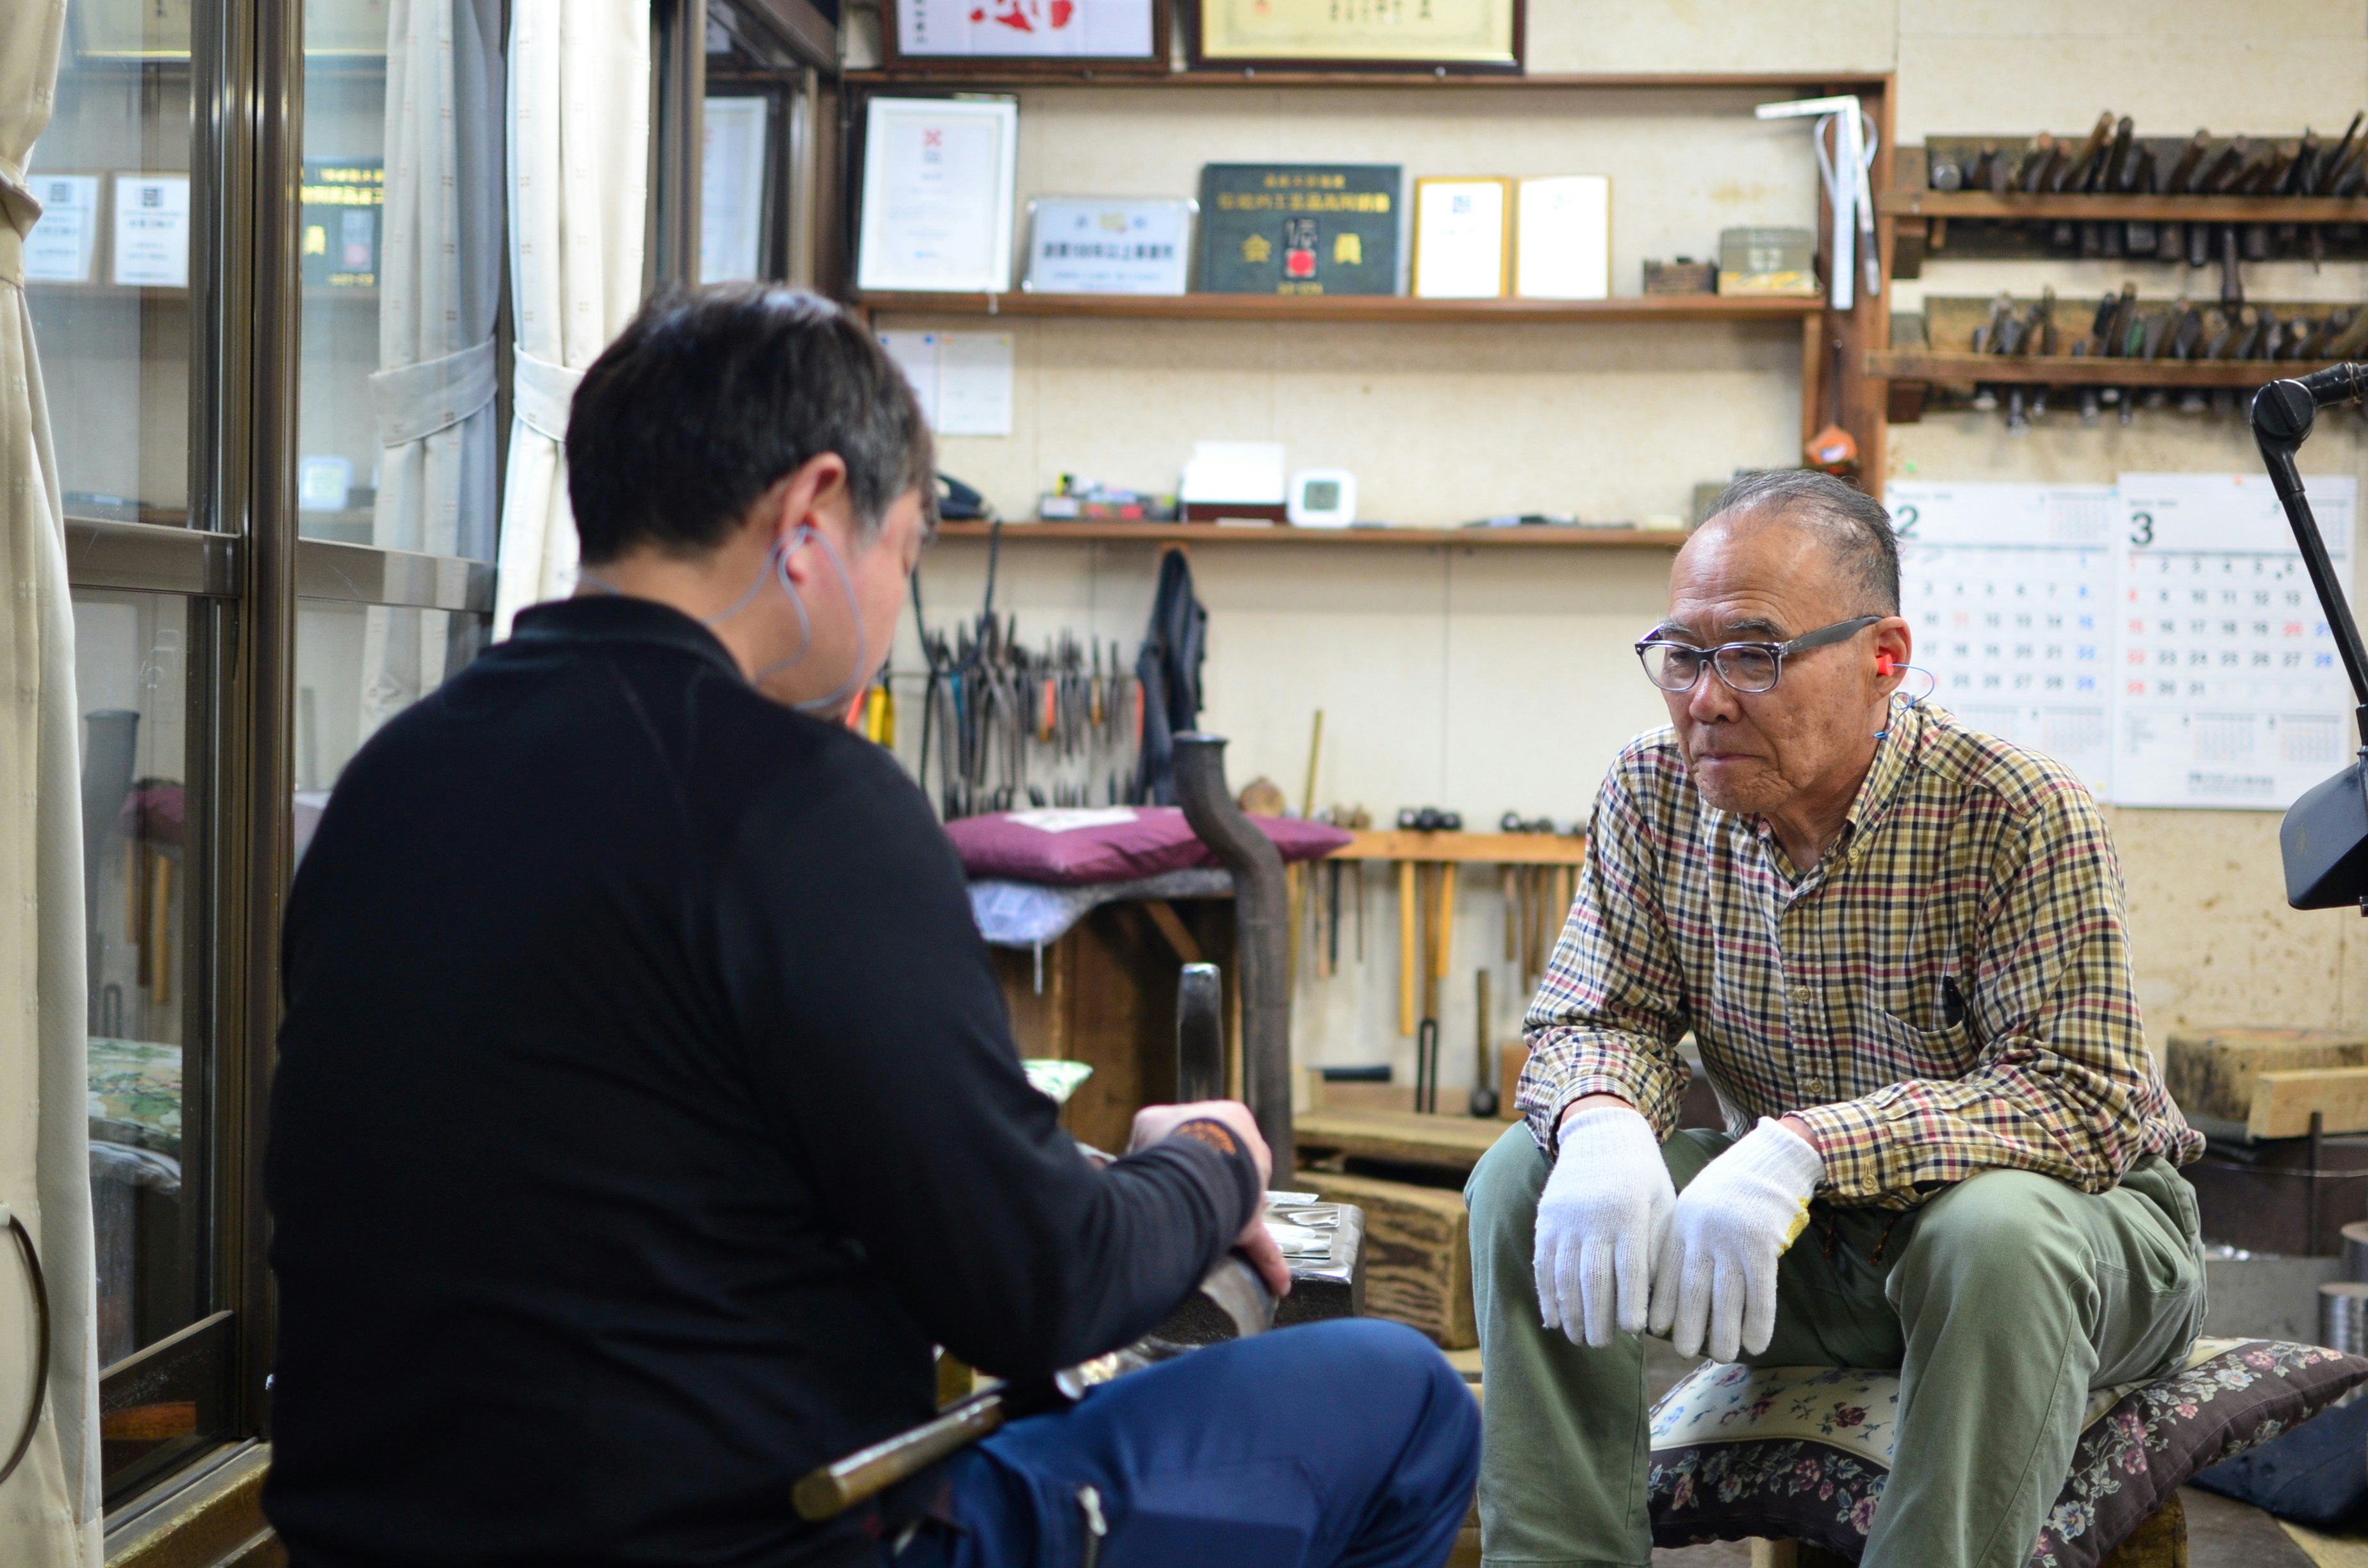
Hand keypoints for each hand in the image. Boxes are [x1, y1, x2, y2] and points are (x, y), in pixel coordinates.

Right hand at [1130, 1102, 1289, 1297]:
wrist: (1190, 1164)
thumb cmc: (1172, 1138)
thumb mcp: (1150, 1122)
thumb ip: (1155, 1136)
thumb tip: (1146, 1154)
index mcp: (1233, 1120)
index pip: (1215, 1135)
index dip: (1189, 1147)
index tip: (1172, 1159)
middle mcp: (1252, 1153)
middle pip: (1230, 1170)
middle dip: (1208, 1181)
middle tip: (1182, 1189)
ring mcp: (1255, 1190)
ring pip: (1243, 1203)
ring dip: (1227, 1212)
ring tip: (1195, 1219)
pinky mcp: (1250, 1223)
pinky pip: (1262, 1246)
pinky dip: (1270, 1265)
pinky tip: (1280, 1285)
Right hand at [1534, 1104, 1674, 1346]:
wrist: (1602, 1134)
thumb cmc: (1644, 1176)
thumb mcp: (1662, 1202)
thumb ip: (1657, 1246)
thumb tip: (1652, 1298)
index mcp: (1628, 1213)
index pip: (1629, 1268)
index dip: (1629, 1303)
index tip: (1634, 1331)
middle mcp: (1593, 1218)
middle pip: (1592, 1278)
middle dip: (1596, 1318)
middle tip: (1602, 1345)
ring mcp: (1565, 1219)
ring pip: (1564, 1275)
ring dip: (1570, 1312)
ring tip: (1579, 1338)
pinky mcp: (1546, 1220)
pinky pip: (1543, 1263)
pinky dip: (1547, 1293)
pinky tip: (1554, 1317)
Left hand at [1650, 1118, 1822, 1363]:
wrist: (1770, 1159)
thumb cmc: (1730, 1189)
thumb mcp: (1695, 1206)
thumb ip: (1684, 1240)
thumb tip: (1669, 1287)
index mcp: (1682, 1225)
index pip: (1664, 1273)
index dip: (1660, 1305)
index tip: (1655, 1330)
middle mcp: (1703, 1234)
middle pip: (1691, 1291)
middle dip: (1687, 1326)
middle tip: (1684, 1352)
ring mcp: (1733, 1240)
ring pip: (1725, 1298)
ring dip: (1723, 1333)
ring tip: (1721, 1355)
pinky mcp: (1763, 1245)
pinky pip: (1760, 1293)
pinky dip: (1758, 1322)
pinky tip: (1756, 1344)